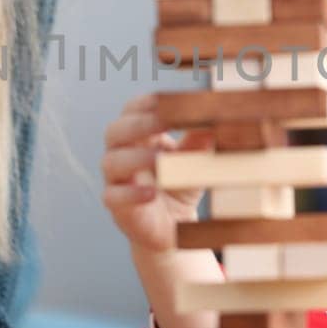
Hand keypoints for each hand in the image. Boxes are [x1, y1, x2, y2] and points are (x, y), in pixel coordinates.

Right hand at [101, 93, 212, 252]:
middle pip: (115, 131)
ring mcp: (116, 181)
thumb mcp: (195, 161)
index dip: (144, 104)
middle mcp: (121, 154)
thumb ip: (200, 140)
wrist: (174, 228)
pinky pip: (113, 196)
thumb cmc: (180, 185)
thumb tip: (214, 117)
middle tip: (162, 121)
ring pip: (112, 162)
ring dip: (136, 157)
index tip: (163, 99)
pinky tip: (151, 193)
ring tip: (160, 159)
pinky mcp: (117, 207)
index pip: (131, 112)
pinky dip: (131, 193)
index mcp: (138, 137)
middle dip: (139, 124)